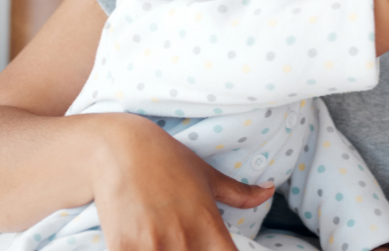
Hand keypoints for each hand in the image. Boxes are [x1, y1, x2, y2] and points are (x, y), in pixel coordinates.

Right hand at [90, 115, 274, 249]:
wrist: (118, 148)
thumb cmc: (166, 159)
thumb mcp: (207, 175)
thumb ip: (240, 193)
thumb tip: (269, 191)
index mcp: (209, 227)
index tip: (215, 249)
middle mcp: (185, 240)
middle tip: (182, 241)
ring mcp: (153, 246)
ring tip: (161, 241)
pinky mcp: (123, 248)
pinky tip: (141, 244)